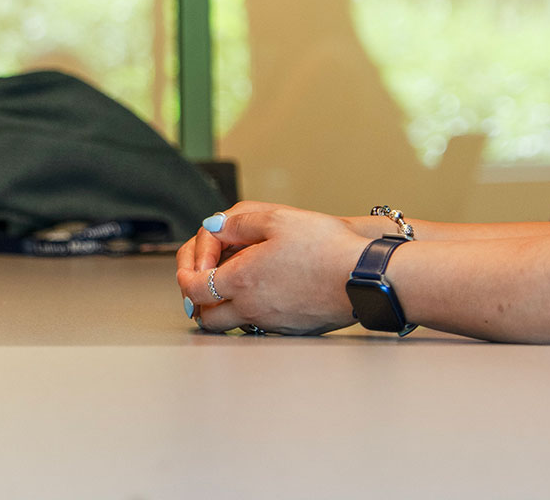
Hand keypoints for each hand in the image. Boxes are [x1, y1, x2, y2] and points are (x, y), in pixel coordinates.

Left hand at [177, 202, 371, 334]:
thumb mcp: (278, 218)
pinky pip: (258, 327)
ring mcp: (272, 323)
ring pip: (232, 325)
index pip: (194, 288)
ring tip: (233, 285)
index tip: (189, 267)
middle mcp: (252, 308)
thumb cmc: (326, 247)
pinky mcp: (291, 330)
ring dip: (223, 308)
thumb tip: (214, 227)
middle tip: (204, 281)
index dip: (185, 276)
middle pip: (206, 317)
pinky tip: (264, 292)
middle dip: (198, 300)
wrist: (364, 278)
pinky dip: (250, 313)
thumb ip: (238, 222)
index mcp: (242, 280)